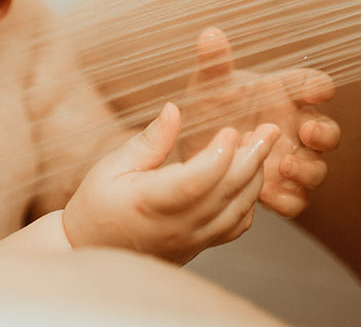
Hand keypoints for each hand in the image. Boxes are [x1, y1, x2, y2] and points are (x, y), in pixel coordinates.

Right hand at [62, 101, 279, 264]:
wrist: (91, 250)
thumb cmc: (97, 205)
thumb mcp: (112, 166)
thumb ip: (149, 141)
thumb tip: (174, 110)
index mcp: (151, 202)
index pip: (196, 182)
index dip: (219, 156)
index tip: (231, 130)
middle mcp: (177, 226)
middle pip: (227, 193)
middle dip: (253, 158)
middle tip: (269, 129)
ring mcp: (191, 240)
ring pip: (238, 211)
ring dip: (255, 176)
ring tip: (261, 145)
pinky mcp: (198, 246)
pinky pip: (234, 227)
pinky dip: (249, 202)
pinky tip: (248, 178)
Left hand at [179, 28, 340, 217]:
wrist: (192, 149)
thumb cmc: (210, 108)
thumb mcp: (208, 86)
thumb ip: (214, 63)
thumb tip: (210, 34)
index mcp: (286, 95)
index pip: (314, 85)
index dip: (320, 87)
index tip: (317, 90)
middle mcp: (295, 128)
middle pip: (328, 132)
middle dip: (323, 133)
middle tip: (307, 131)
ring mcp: (291, 161)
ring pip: (317, 169)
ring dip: (307, 169)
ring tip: (284, 166)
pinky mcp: (280, 190)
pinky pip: (296, 200)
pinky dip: (287, 199)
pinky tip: (267, 194)